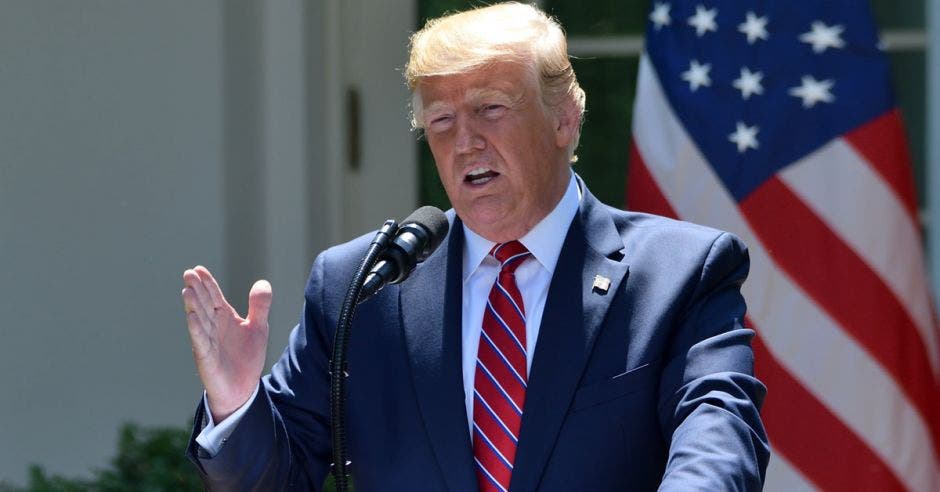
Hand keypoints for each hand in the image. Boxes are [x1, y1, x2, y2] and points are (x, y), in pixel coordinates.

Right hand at [182, 266, 271, 421]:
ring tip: (187, 290)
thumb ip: (259, 306)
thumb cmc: (247, 357)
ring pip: (200, 320)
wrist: (243, 388)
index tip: (199, 269)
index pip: (214, 297)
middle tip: (188, 273)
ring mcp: (208, 341)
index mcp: (224, 318)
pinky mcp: (206, 357)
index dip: (207, 284)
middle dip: (197, 289)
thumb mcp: (258, 328)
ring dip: (194, 306)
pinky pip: (201, 341)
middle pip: (204, 304)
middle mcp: (213, 327)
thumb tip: (263, 282)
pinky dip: (196, 329)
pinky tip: (191, 317)